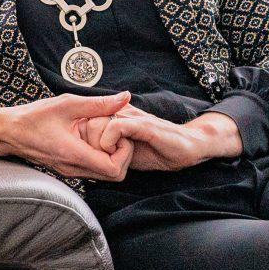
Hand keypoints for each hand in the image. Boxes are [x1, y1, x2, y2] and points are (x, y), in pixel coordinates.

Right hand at [0, 92, 135, 179]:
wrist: (8, 132)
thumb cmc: (34, 117)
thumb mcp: (68, 104)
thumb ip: (99, 103)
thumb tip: (125, 97)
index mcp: (74, 154)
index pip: (115, 169)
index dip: (125, 152)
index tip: (119, 133)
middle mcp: (74, 168)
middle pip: (115, 176)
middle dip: (123, 155)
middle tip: (117, 133)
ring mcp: (71, 171)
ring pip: (105, 174)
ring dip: (112, 155)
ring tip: (106, 134)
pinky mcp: (68, 169)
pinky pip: (93, 169)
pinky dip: (101, 156)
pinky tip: (94, 138)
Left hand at [82, 105, 242, 172]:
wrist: (186, 148)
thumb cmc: (155, 150)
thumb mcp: (124, 150)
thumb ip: (106, 146)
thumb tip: (84, 154)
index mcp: (115, 116)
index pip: (84, 120)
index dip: (82, 140)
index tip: (90, 155)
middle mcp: (121, 112)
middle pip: (86, 121)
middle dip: (87, 143)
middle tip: (99, 157)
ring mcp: (132, 117)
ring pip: (97, 122)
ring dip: (97, 144)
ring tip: (108, 156)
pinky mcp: (143, 125)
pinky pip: (116, 126)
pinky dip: (110, 141)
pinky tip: (116, 152)